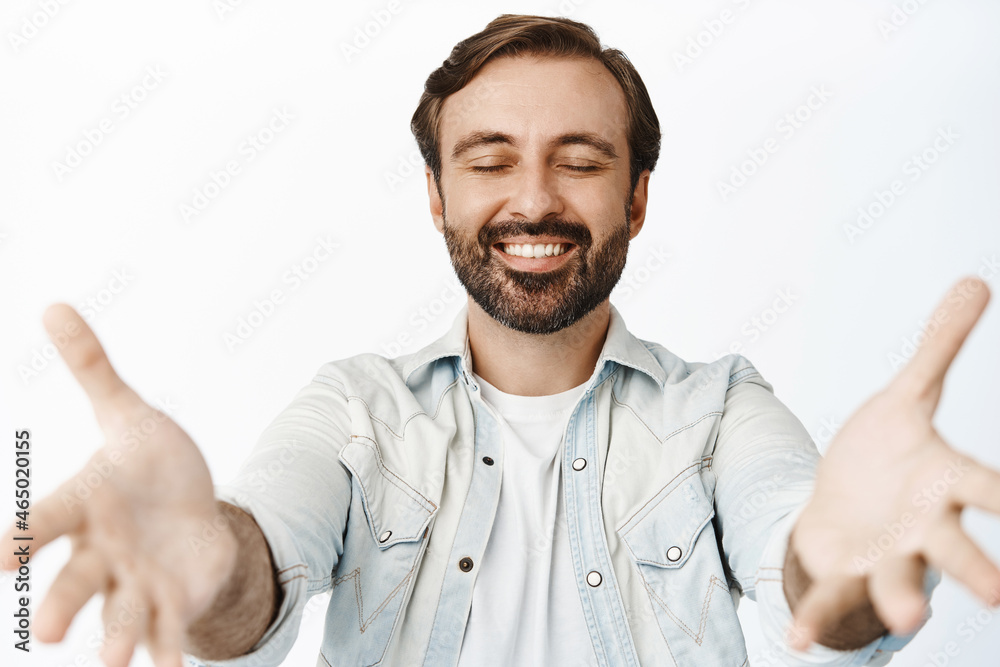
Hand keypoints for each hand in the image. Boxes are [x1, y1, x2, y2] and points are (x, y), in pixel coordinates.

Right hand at [0, 305, 237, 666]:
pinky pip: (169, 630)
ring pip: (120, 615)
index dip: (20, 539)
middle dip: (65, 601)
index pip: (46, 522)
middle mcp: (101, 552)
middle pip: (78, 578)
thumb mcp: (126, 413)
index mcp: (85, 506)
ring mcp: (136, 582)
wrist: (189, 510)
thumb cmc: (148, 465)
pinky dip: (170, 651)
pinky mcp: (173, 600)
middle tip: (50, 630)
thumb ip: (93, 369)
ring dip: (116, 642)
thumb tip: (53, 304)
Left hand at [787, 276, 999, 649]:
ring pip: (899, 583)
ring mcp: (886, 557)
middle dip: (976, 571)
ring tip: (906, 620)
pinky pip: (831, 600)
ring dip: (903, 601)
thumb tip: (975, 278)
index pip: (986, 490)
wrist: (849, 499)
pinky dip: (814, 620)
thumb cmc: (890, 453)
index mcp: (943, 481)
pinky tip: (794, 640)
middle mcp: (924, 528)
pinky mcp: (844, 572)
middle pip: (956, 551)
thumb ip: (939, 347)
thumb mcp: (908, 396)